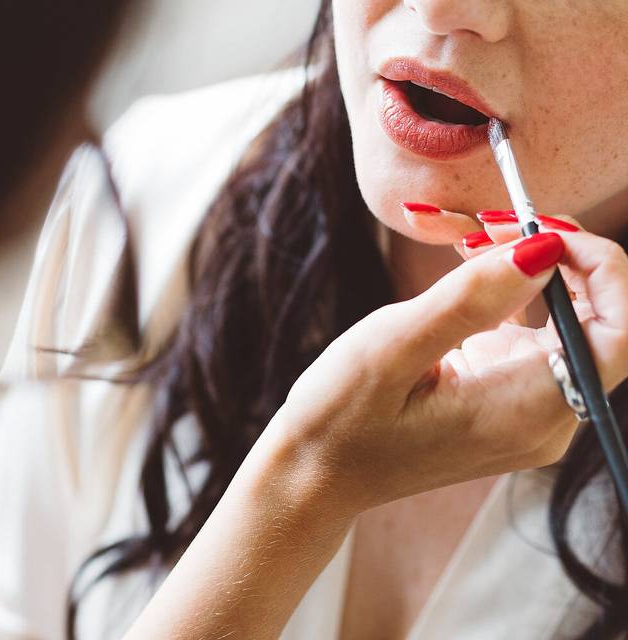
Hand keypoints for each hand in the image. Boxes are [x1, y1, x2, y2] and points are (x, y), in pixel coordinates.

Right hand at [271, 210, 627, 512]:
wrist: (315, 475)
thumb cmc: (341, 418)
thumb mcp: (392, 348)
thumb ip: (471, 299)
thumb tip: (545, 250)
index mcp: (526, 410)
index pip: (620, 331)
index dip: (601, 267)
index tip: (539, 229)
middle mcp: (545, 419)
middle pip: (595, 319)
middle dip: (552, 255)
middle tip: (485, 222)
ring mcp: (528, 414)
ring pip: (562, 322)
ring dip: (523, 269)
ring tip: (461, 236)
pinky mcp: (506, 404)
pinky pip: (530, 337)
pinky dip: (503, 296)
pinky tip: (461, 268)